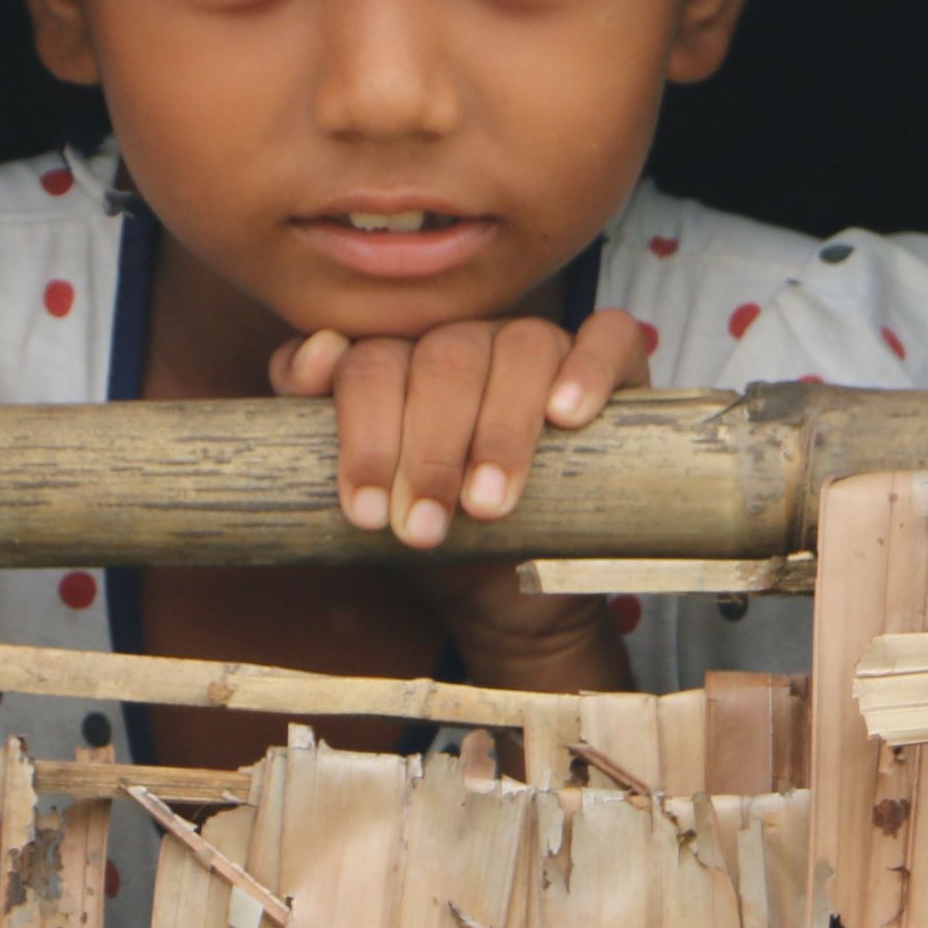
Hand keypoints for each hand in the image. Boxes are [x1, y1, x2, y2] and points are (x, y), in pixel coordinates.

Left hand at [269, 307, 648, 549]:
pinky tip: (566, 416)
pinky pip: (609, 337)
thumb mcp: (368, 495)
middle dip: (429, 451)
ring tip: (489, 506)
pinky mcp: (614, 364)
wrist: (510, 590)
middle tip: (423, 529)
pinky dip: (588, 368)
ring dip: (501, 429)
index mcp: (402, 357)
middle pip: (444, 360)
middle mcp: (469, 338)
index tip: (365, 514)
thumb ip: (313, 425)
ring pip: (521, 348)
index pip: (374, 361)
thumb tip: (313, 360)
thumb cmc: (430, 531)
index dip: (366, 435)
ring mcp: (541, 344)